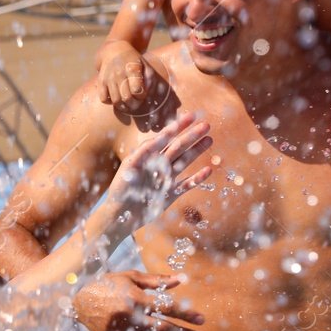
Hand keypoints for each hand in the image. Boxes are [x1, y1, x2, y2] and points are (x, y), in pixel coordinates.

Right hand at [73, 270, 204, 330]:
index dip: (186, 314)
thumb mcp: (131, 277)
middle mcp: (131, 317)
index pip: (168, 308)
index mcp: (136, 298)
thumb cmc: (108, 285)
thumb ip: (157, 280)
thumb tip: (182, 279)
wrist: (78, 301)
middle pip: (164, 329)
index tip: (202, 320)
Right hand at [98, 43, 176, 129]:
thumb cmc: (133, 60)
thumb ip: (149, 78)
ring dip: (123, 106)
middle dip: (134, 105)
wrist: (114, 50)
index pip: (137, 90)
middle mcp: (119, 73)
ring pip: (115, 100)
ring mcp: (108, 78)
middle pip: (126, 98)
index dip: (141, 96)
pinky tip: (116, 97)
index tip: (142, 94)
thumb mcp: (145, 65)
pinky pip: (103, 98)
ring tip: (127, 103)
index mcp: (132, 68)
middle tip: (136, 103)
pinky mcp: (101, 81)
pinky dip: (110, 102)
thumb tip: (148, 91)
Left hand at [106, 109, 212, 223]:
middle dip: (191, 136)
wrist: (120, 215)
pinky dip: (197, 178)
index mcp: (148, 156)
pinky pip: (187, 185)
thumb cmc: (121, 189)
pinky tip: (208, 170)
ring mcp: (167, 179)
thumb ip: (144, 152)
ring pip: (185, 162)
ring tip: (209, 139)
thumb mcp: (129, 167)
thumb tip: (159, 138)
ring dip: (197, 151)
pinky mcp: (171, 194)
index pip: (166, 137)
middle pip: (178, 147)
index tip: (191, 115)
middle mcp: (159, 165)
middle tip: (206, 125)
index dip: (178, 126)